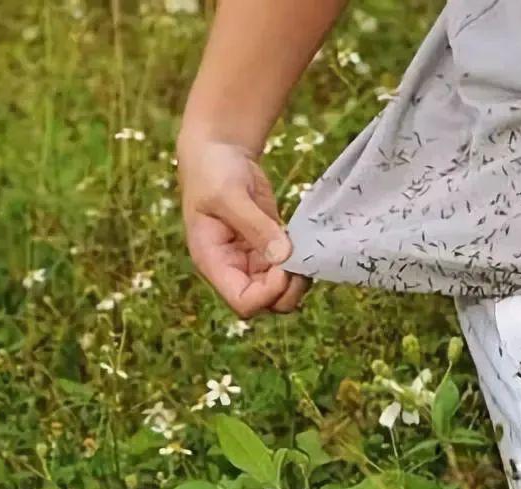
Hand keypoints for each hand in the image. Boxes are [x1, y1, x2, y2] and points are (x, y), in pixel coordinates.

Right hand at [178, 137, 309, 316]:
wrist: (218, 152)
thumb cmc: (213, 171)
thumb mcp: (229, 195)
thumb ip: (255, 227)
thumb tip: (283, 257)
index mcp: (213, 263)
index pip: (243, 303)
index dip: (268, 294)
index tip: (283, 266)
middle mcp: (233, 268)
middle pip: (266, 304)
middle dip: (288, 290)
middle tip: (302, 260)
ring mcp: (252, 260)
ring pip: (281, 291)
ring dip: (298, 279)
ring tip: (307, 251)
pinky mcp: (269, 247)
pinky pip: (288, 269)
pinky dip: (302, 263)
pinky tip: (307, 244)